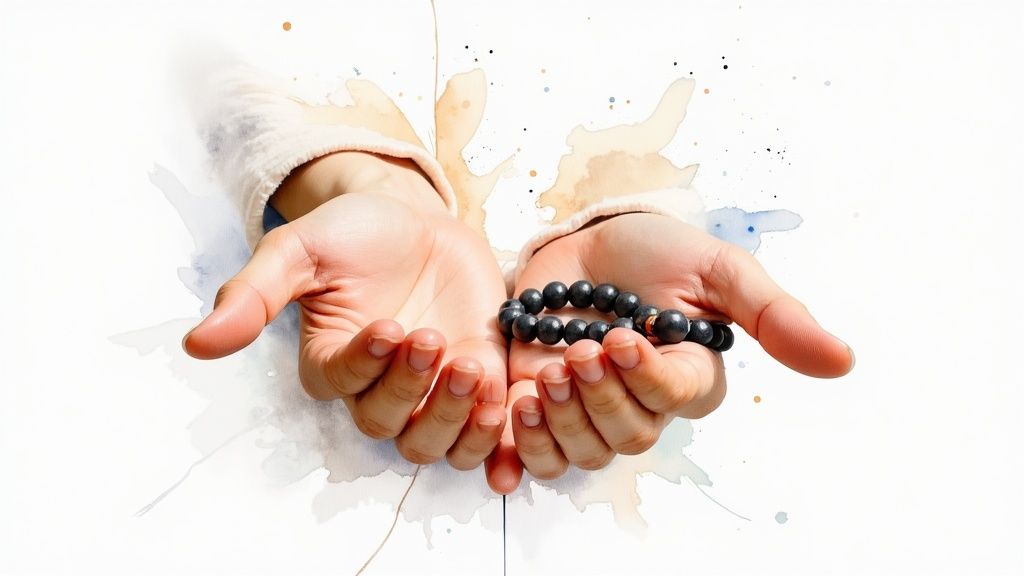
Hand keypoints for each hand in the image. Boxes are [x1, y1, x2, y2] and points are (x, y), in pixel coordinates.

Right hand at [182, 152, 509, 487]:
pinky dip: (494, 437)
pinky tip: (502, 406)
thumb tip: (197, 344)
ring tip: (471, 369)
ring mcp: (429, 391)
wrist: (418, 220)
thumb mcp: (302, 249)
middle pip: (389, 425)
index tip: (389, 324)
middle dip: (413, 388)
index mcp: (331, 362)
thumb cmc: (354, 232)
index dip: (366, 364)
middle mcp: (378, 388)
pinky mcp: (475, 383)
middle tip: (432, 338)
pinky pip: (482, 434)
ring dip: (455, 418)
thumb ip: (256, 293)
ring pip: (434, 442)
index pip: (342, 385)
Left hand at [496, 213, 853, 486]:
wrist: (582, 241)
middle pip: (628, 434)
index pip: (676, 399)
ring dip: (563, 419)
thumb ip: (771, 314)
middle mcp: (643, 404)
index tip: (622, 336)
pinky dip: (527, 446)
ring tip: (548, 376)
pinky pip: (539, 456)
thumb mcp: (716, 269)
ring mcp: (591, 410)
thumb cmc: (653, 251)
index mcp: (689, 375)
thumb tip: (843, 361)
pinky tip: (521, 409)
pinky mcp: (545, 409)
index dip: (648, 378)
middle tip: (580, 350)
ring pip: (585, 450)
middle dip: (601, 395)